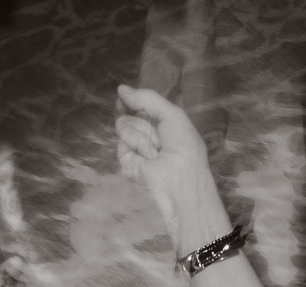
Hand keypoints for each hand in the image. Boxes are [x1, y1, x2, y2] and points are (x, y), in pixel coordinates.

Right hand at [115, 83, 225, 244]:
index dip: (133, 99)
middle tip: (156, 132)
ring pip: (124, 125)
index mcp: (162, 123)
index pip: (141, 105)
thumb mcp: (172, 115)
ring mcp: (135, 147)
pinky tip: (148, 158)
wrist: (180, 179)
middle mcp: (147, 134)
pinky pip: (123, 142)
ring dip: (142, 134)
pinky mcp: (126, 160)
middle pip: (129, 113)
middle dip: (140, 117)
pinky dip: (137, 146)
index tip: (126, 96)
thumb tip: (121, 88)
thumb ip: (147, 99)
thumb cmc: (184, 147)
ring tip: (156, 149)